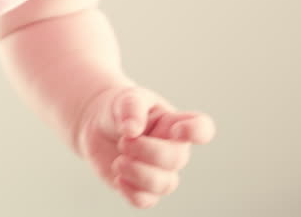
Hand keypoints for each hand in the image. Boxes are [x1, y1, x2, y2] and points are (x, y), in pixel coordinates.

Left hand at [77, 84, 215, 208]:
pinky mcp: (142, 188)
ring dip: (138, 173)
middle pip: (177, 159)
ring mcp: (160, 171)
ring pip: (165, 184)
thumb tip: (132, 130)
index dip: (197, 133)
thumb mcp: (126, 98)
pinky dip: (131, 192)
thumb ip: (132, 108)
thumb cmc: (121, 109)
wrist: (98, 125)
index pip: (202, 129)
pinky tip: (117, 178)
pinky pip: (146, 201)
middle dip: (147, 151)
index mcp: (175, 123)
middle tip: (123, 141)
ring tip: (118, 161)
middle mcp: (173, 150)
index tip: (176, 130)